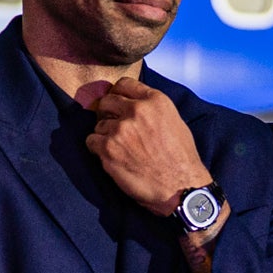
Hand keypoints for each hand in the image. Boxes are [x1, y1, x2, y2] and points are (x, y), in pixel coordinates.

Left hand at [84, 78, 222, 223]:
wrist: (181, 188)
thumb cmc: (181, 159)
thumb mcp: (175, 123)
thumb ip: (153, 109)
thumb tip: (133, 105)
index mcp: (156, 101)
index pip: (124, 84)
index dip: (118, 94)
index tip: (117, 104)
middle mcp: (137, 111)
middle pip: (107, 101)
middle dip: (108, 113)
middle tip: (114, 127)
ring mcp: (120, 129)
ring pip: (98, 124)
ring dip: (104, 135)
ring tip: (120, 149)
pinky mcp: (108, 148)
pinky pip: (91, 141)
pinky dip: (97, 149)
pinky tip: (112, 157)